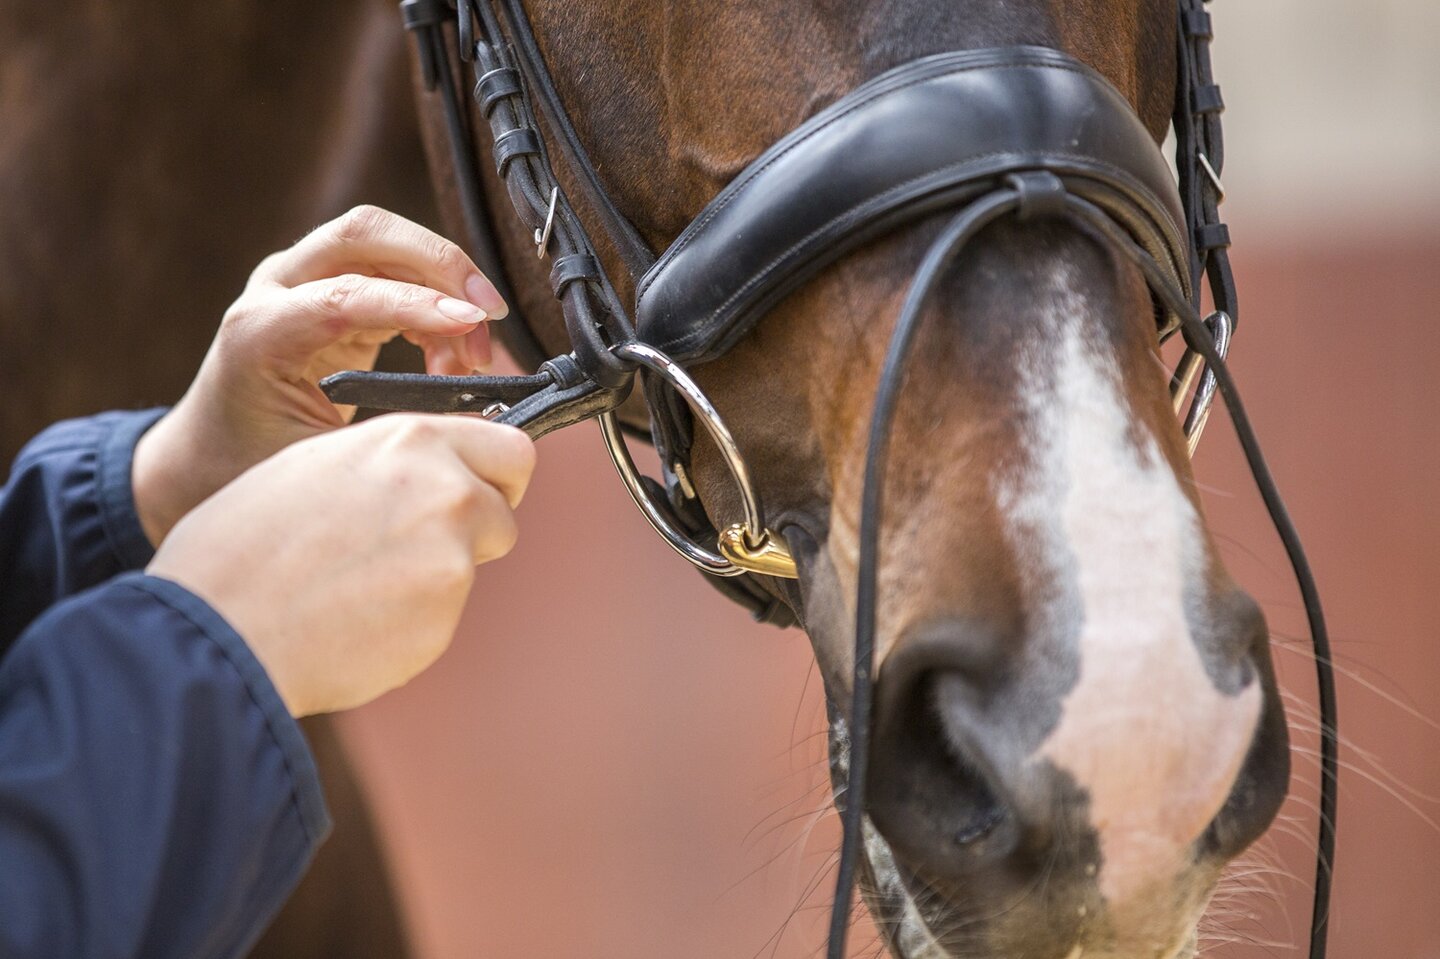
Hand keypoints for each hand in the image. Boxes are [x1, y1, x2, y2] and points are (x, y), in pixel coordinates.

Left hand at [133, 205, 508, 544]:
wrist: (206, 458)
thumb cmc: (249, 465)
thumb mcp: (317, 463)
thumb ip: (389, 435)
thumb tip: (475, 423)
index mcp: (257, 332)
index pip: (344, 294)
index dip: (415, 305)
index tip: (471, 327)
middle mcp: (275, 288)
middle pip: (365, 232)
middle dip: (440, 262)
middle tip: (489, 313)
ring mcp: (301, 279)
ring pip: (387, 243)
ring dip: (446, 286)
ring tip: (473, 355)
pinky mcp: (331, 288)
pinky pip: (396, 272)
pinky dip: (436, 305)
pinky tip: (451, 354)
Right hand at [147, 414, 535, 716]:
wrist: (217, 624)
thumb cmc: (243, 545)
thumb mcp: (319, 463)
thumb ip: (392, 464)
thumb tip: (432, 473)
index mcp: (410, 441)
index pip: (509, 448)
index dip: (495, 473)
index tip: (479, 487)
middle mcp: (445, 492)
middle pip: (503, 509)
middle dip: (477, 525)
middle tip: (418, 543)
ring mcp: (451, 559)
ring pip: (472, 565)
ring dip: (436, 574)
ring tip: (359, 584)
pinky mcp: (443, 621)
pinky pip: (441, 616)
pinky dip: (410, 620)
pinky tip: (354, 619)